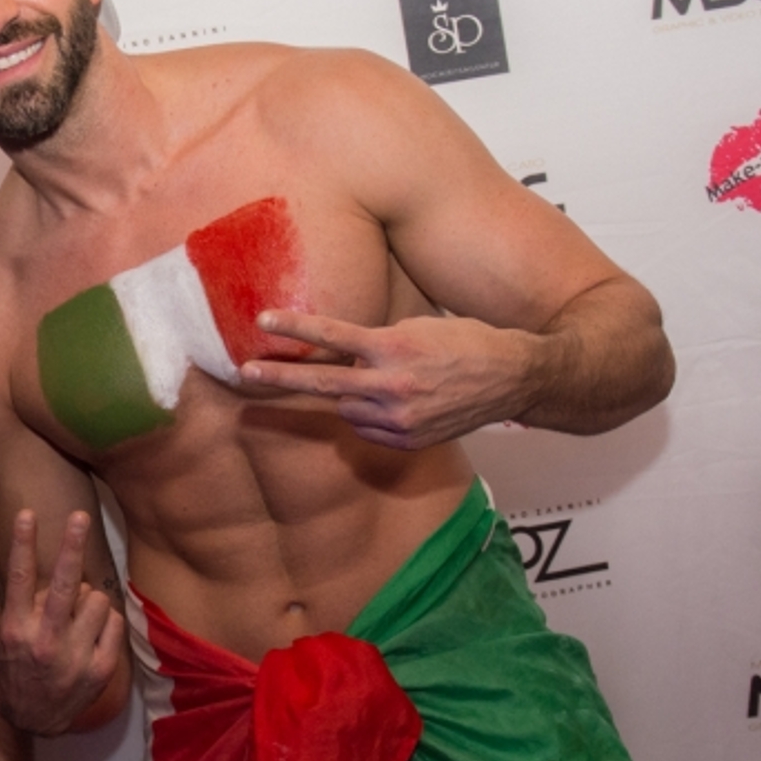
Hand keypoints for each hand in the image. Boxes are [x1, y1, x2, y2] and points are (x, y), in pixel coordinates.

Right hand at [0, 511, 124, 735]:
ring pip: (96, 599)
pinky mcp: (100, 670)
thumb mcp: (7, 637)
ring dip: (90, 599)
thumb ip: (27, 606)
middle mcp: (44, 642)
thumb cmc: (17, 669)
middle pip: (63, 583)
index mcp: (16, 629)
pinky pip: (114, 621)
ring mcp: (74, 657)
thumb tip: (57, 572)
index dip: (24, 543)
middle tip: (80, 516)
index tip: (27, 514)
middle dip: (72, 545)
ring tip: (78, 616)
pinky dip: (106, 620)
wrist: (30, 720)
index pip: (19, 578)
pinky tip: (93, 633)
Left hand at [239, 309, 534, 450]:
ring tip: (378, 382)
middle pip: (323, 384)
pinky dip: (369, 415)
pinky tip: (394, 403)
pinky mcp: (407, 440)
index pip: (334, 336)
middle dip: (281, 379)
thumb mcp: (419, 327)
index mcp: (395, 348)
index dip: (296, 327)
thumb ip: (377, 341)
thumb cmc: (467, 342)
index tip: (263, 320)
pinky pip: (366, 429)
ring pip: (345, 408)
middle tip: (246, 372)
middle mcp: (392, 386)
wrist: (514, 378)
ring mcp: (399, 419)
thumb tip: (342, 353)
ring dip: (348, 395)